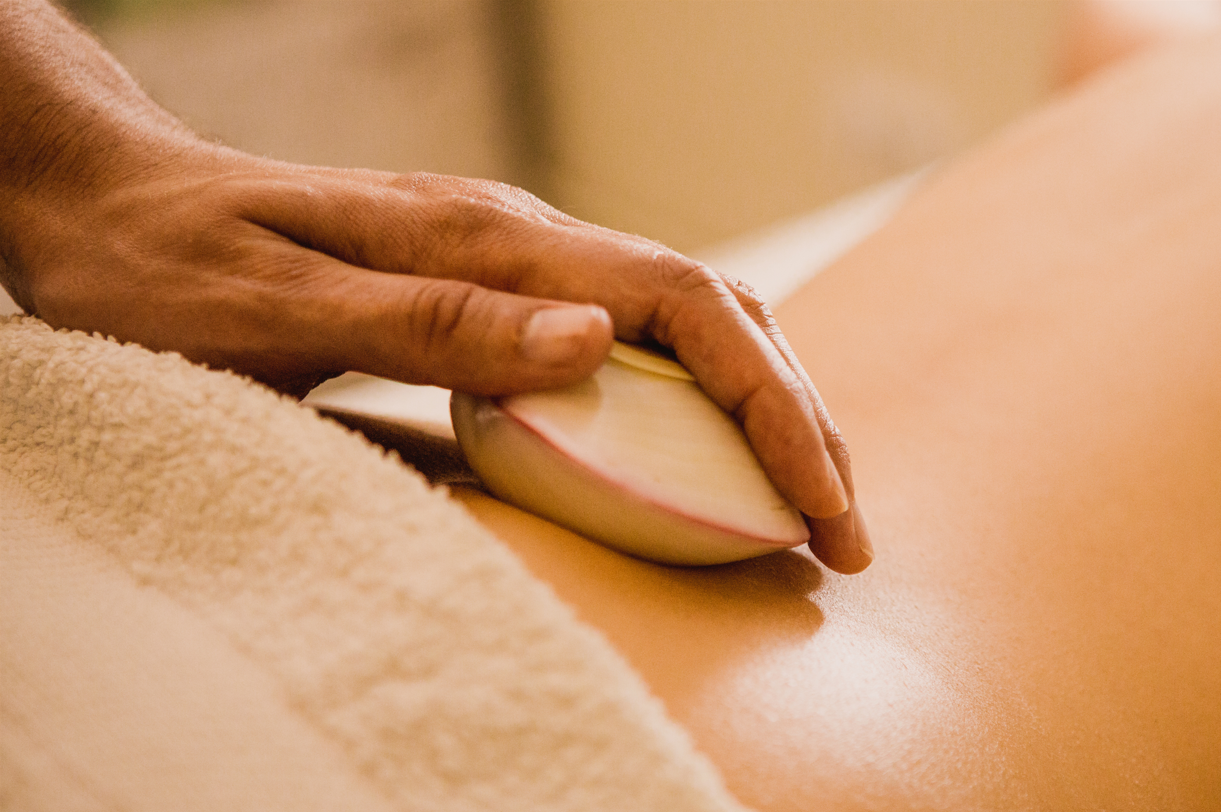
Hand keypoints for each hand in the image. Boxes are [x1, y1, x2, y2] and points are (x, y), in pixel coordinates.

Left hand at [5, 146, 870, 571]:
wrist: (109, 200)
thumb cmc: (171, 263)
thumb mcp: (277, 304)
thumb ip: (434, 320)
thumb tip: (599, 342)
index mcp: (491, 239)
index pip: (684, 305)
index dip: (772, 404)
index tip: (825, 504)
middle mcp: (523, 240)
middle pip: (712, 311)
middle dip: (796, 417)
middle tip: (842, 530)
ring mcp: (513, 264)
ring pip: (681, 327)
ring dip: (758, 411)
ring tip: (801, 503)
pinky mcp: (491, 295)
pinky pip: (624, 346)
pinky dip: (688, 408)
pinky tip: (700, 462)